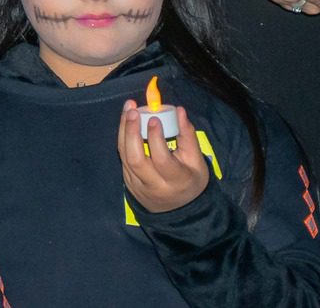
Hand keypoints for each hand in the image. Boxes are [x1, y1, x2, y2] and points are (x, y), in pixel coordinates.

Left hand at [119, 98, 208, 213]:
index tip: (153, 118)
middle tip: (134, 110)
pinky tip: (127, 122)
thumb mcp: (196, 161)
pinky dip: (123, 137)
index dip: (155, 138)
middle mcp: (154, 185)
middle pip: (136, 159)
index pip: (161, 159)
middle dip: (132, 132)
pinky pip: (123, 157)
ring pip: (125, 156)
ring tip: (129, 109)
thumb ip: (188, 136)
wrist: (177, 209)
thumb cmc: (189, 180)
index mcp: (176, 181)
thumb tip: (179, 110)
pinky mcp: (128, 181)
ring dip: (124, 130)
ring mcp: (137, 185)